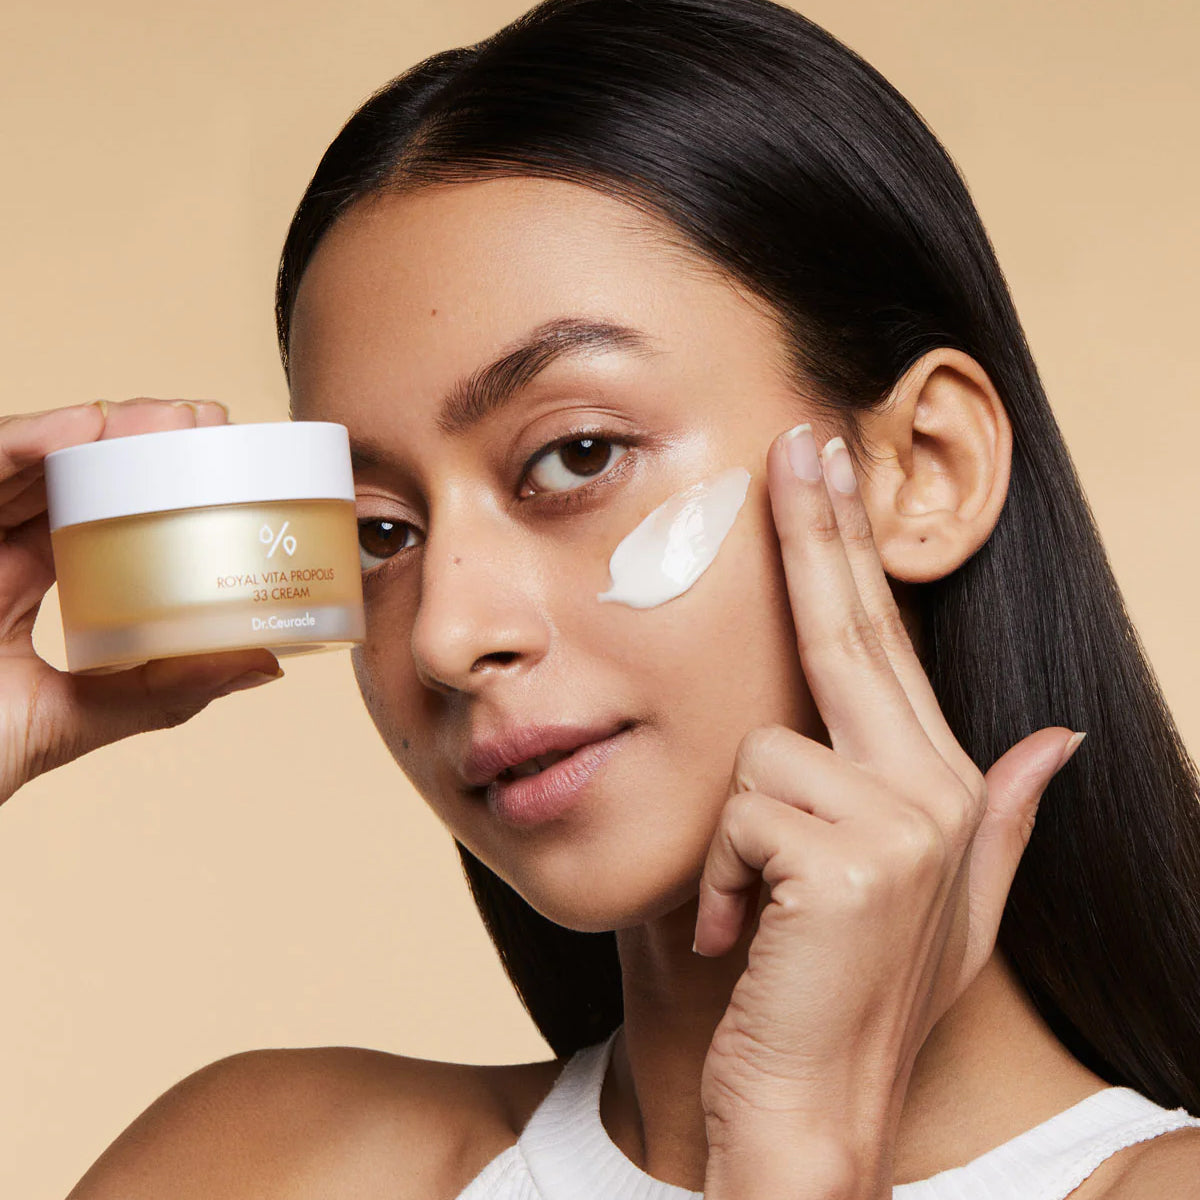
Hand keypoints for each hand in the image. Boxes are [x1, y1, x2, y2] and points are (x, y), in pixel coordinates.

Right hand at [0, 398, 284, 806]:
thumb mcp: (75, 717)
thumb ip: (163, 692)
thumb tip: (264, 665)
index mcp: (16, 584)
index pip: (85, 515)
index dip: (145, 487)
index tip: (218, 470)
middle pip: (63, 477)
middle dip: (138, 445)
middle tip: (213, 425)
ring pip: (25, 460)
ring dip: (101, 429)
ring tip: (179, 417)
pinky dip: (28, 441)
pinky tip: (90, 423)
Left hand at [694, 424, 1082, 1198]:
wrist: (812, 1114)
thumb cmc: (845, 999)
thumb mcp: (934, 908)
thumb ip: (1000, 817)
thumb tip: (1056, 737)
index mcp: (944, 788)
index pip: (884, 643)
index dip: (852, 549)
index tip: (824, 466)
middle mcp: (939, 791)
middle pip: (855, 631)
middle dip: (820, 528)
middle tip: (795, 441)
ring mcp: (906, 821)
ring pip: (763, 748)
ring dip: (732, 843)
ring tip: (747, 915)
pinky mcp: (856, 857)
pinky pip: (741, 811)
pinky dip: (719, 879)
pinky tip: (740, 936)